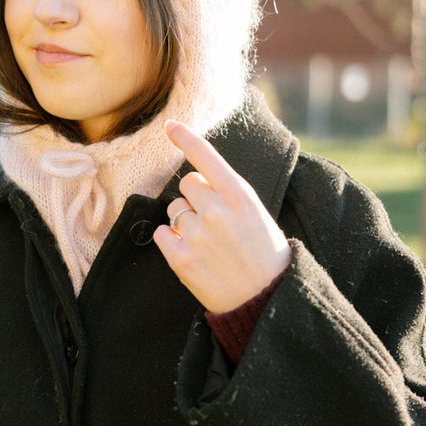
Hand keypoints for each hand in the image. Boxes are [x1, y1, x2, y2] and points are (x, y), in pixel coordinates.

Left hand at [152, 119, 290, 313]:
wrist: (264, 300)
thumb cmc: (263, 253)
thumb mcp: (255, 212)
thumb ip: (227, 191)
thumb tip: (195, 175)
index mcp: (239, 195)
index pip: (206, 157)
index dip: (186, 138)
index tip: (170, 125)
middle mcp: (216, 211)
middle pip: (186, 183)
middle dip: (195, 197)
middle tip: (214, 220)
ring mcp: (196, 235)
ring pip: (174, 209)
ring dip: (184, 221)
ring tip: (209, 242)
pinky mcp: (180, 259)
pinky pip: (161, 233)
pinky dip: (171, 241)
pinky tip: (193, 253)